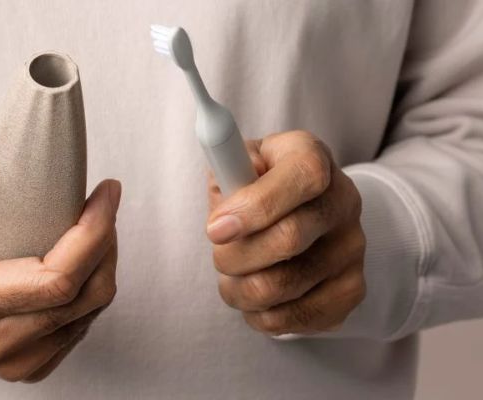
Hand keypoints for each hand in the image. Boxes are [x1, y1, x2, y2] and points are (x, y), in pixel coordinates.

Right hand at [0, 143, 120, 381]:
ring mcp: (14, 361)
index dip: (94, 235)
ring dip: (103, 262)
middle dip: (105, 240)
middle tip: (103, 201)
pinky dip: (92, 287)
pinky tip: (81, 258)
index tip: (106, 193)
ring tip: (93, 224)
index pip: (55, 280)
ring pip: (90, 311)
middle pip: (84, 295)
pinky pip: (82, 325)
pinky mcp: (29, 365)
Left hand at [206, 131, 365, 335]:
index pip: (303, 177)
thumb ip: (226, 179)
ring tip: (232, 280)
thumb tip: (223, 217)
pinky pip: (300, 315)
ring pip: (285, 285)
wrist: (297, 213)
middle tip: (219, 257)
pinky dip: (263, 315)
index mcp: (312, 156)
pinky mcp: (352, 287)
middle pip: (289, 237)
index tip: (215, 230)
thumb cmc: (255, 186)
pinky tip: (256, 300)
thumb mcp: (235, 166)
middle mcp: (343, 198)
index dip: (256, 206)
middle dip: (235, 256)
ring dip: (241, 290)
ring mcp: (353, 245)